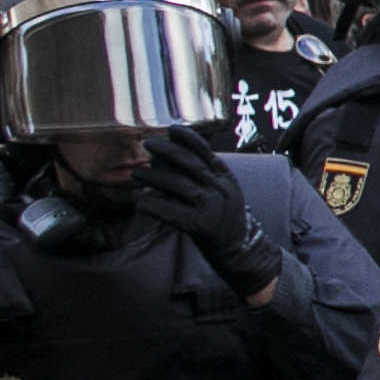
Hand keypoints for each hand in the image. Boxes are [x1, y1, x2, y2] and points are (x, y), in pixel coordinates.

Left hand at [129, 128, 284, 299]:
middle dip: (166, 151)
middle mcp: (220, 190)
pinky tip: (141, 201)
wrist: (242, 251)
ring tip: (136, 174)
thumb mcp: (223, 193)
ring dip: (154, 177)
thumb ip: (204, 177)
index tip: (172, 129)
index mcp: (225, 179)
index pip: (206, 152)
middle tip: (147, 143)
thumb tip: (167, 159)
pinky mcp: (200, 226)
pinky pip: (171, 212)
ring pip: (178, 185)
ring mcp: (211, 207)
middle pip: (190, 163)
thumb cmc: (225, 220)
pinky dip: (154, 205)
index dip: (189, 138)